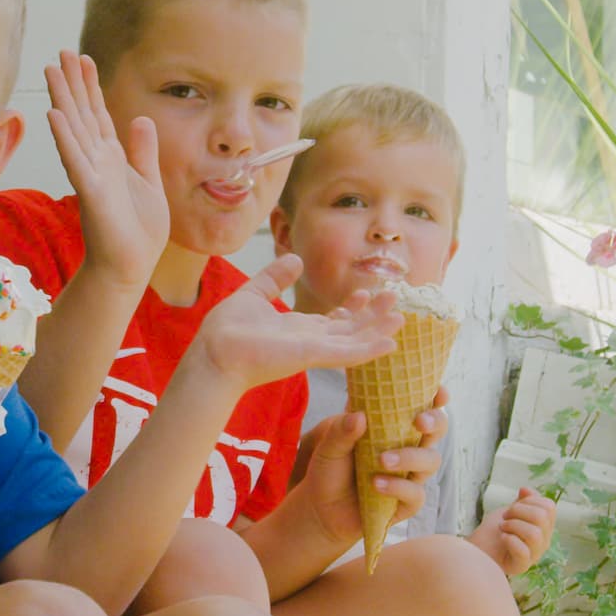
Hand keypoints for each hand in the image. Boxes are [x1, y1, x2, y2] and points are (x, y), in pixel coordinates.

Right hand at [45, 50, 166, 290]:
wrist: (130, 266)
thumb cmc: (137, 230)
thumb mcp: (148, 182)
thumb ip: (143, 151)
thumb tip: (140, 118)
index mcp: (111, 158)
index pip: (98, 114)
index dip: (90, 86)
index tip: (82, 58)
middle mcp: (96, 161)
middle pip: (82, 113)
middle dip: (72, 82)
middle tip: (62, 52)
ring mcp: (91, 174)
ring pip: (74, 129)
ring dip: (63, 99)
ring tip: (52, 70)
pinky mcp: (91, 192)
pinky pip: (76, 160)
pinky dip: (65, 137)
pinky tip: (54, 114)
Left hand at [188, 256, 401, 393]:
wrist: (214, 352)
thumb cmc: (227, 331)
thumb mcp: (254, 294)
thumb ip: (275, 278)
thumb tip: (296, 259)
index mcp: (297, 329)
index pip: (332, 320)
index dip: (350, 308)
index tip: (365, 292)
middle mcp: (310, 341)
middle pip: (350, 330)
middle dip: (372, 315)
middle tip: (394, 300)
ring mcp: (314, 350)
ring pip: (356, 341)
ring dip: (378, 330)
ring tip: (400, 317)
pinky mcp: (313, 356)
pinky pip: (348, 354)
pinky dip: (370, 349)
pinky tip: (391, 343)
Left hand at [298, 387, 447, 543]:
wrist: (320, 508)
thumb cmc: (329, 470)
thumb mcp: (329, 446)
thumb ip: (342, 430)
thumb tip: (359, 416)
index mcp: (393, 426)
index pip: (422, 405)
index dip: (437, 397)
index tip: (439, 392)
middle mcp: (408, 447)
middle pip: (438, 429)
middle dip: (435, 422)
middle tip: (419, 421)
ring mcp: (410, 475)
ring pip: (431, 460)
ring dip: (410, 457)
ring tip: (382, 460)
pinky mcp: (406, 502)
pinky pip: (416, 494)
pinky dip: (398, 487)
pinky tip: (376, 484)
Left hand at [469, 487, 556, 576]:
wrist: (476, 551)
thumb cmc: (494, 532)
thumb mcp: (510, 511)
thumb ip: (522, 501)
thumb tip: (525, 489)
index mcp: (544, 527)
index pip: (549, 507)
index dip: (530, 500)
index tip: (514, 506)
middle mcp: (543, 542)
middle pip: (542, 518)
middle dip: (518, 511)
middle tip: (505, 517)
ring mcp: (534, 555)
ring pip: (535, 534)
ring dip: (513, 525)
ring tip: (502, 527)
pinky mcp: (521, 566)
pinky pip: (523, 551)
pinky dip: (510, 540)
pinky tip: (502, 538)